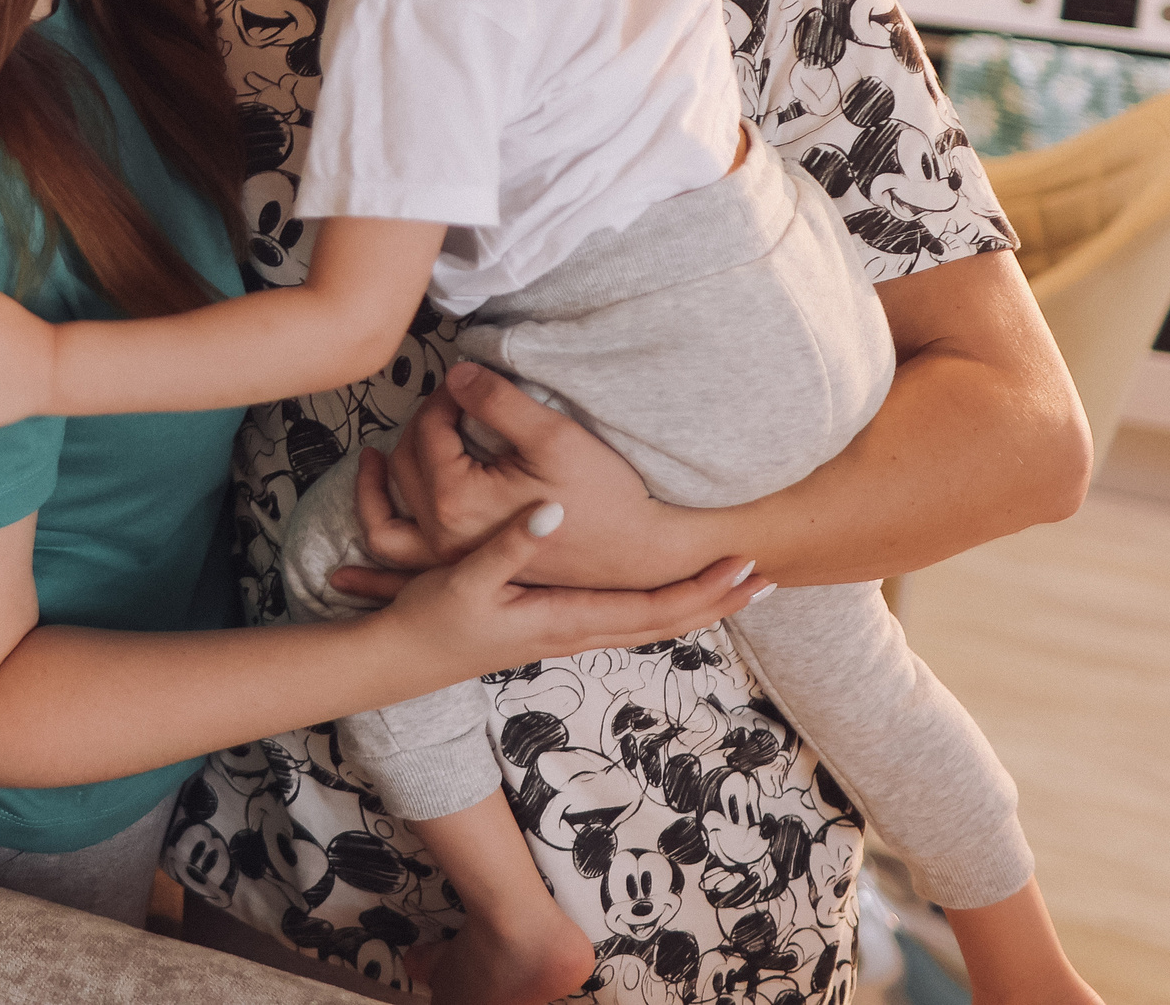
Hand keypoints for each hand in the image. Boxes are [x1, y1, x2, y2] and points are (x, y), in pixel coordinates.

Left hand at [333, 361, 715, 599]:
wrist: (636, 554)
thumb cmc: (601, 495)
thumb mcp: (552, 434)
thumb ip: (495, 400)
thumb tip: (453, 374)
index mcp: (458, 500)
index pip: (429, 430)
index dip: (446, 398)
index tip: (470, 384)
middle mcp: (442, 535)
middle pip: (407, 464)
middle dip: (423, 426)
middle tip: (453, 404)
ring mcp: (447, 559)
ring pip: (387, 517)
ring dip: (378, 483)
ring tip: (378, 457)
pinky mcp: (460, 572)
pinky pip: (398, 558)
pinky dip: (374, 540)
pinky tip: (363, 532)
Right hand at [385, 496, 770, 675]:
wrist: (402, 660)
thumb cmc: (431, 620)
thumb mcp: (465, 578)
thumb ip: (509, 544)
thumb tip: (554, 508)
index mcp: (566, 620)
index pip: (655, 610)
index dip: (704, 590)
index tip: (746, 566)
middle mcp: (576, 633)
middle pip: (666, 623)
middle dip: (717, 602)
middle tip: (767, 577)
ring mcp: (567, 634)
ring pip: (649, 624)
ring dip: (695, 605)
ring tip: (732, 585)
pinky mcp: (554, 627)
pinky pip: (625, 621)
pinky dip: (661, 607)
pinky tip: (667, 592)